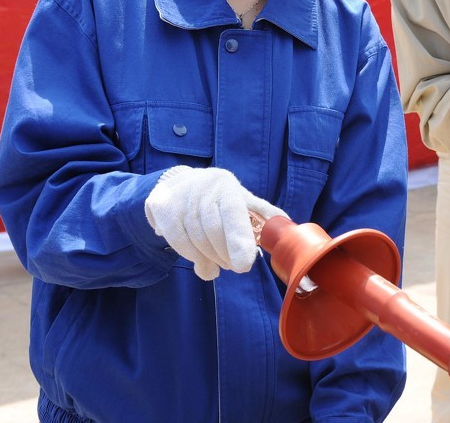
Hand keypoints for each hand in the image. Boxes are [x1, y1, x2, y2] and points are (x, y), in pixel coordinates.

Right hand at [144, 166, 286, 279]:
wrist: (175, 184)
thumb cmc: (216, 196)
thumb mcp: (239, 199)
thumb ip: (261, 213)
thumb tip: (287, 224)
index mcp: (226, 186)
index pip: (233, 214)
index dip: (238, 241)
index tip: (244, 266)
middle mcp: (202, 187)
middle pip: (213, 231)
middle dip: (226, 255)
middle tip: (234, 265)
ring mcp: (180, 197)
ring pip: (196, 238)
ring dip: (209, 258)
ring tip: (219, 265)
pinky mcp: (162, 207)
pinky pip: (178, 241)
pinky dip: (191, 256)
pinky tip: (200, 260)